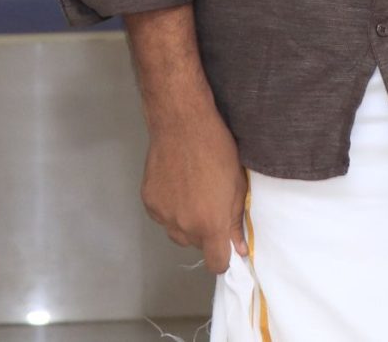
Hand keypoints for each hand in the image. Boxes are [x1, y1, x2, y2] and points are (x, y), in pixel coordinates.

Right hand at [141, 106, 247, 273]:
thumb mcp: (236, 185)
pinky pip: (162, 216)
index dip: (223, 257)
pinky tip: (175, 183)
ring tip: (191, 191)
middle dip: (204, 232)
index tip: (225, 244)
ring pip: (177, 232)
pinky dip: (170, 208)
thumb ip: (236, 221)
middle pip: (195, 245)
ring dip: (185, 222)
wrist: (181, 123)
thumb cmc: (217, 150)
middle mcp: (183, 227)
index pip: (217, 263)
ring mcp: (162, 215)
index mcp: (210, 225)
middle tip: (209, 203)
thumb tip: (240, 249)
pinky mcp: (148, 201)